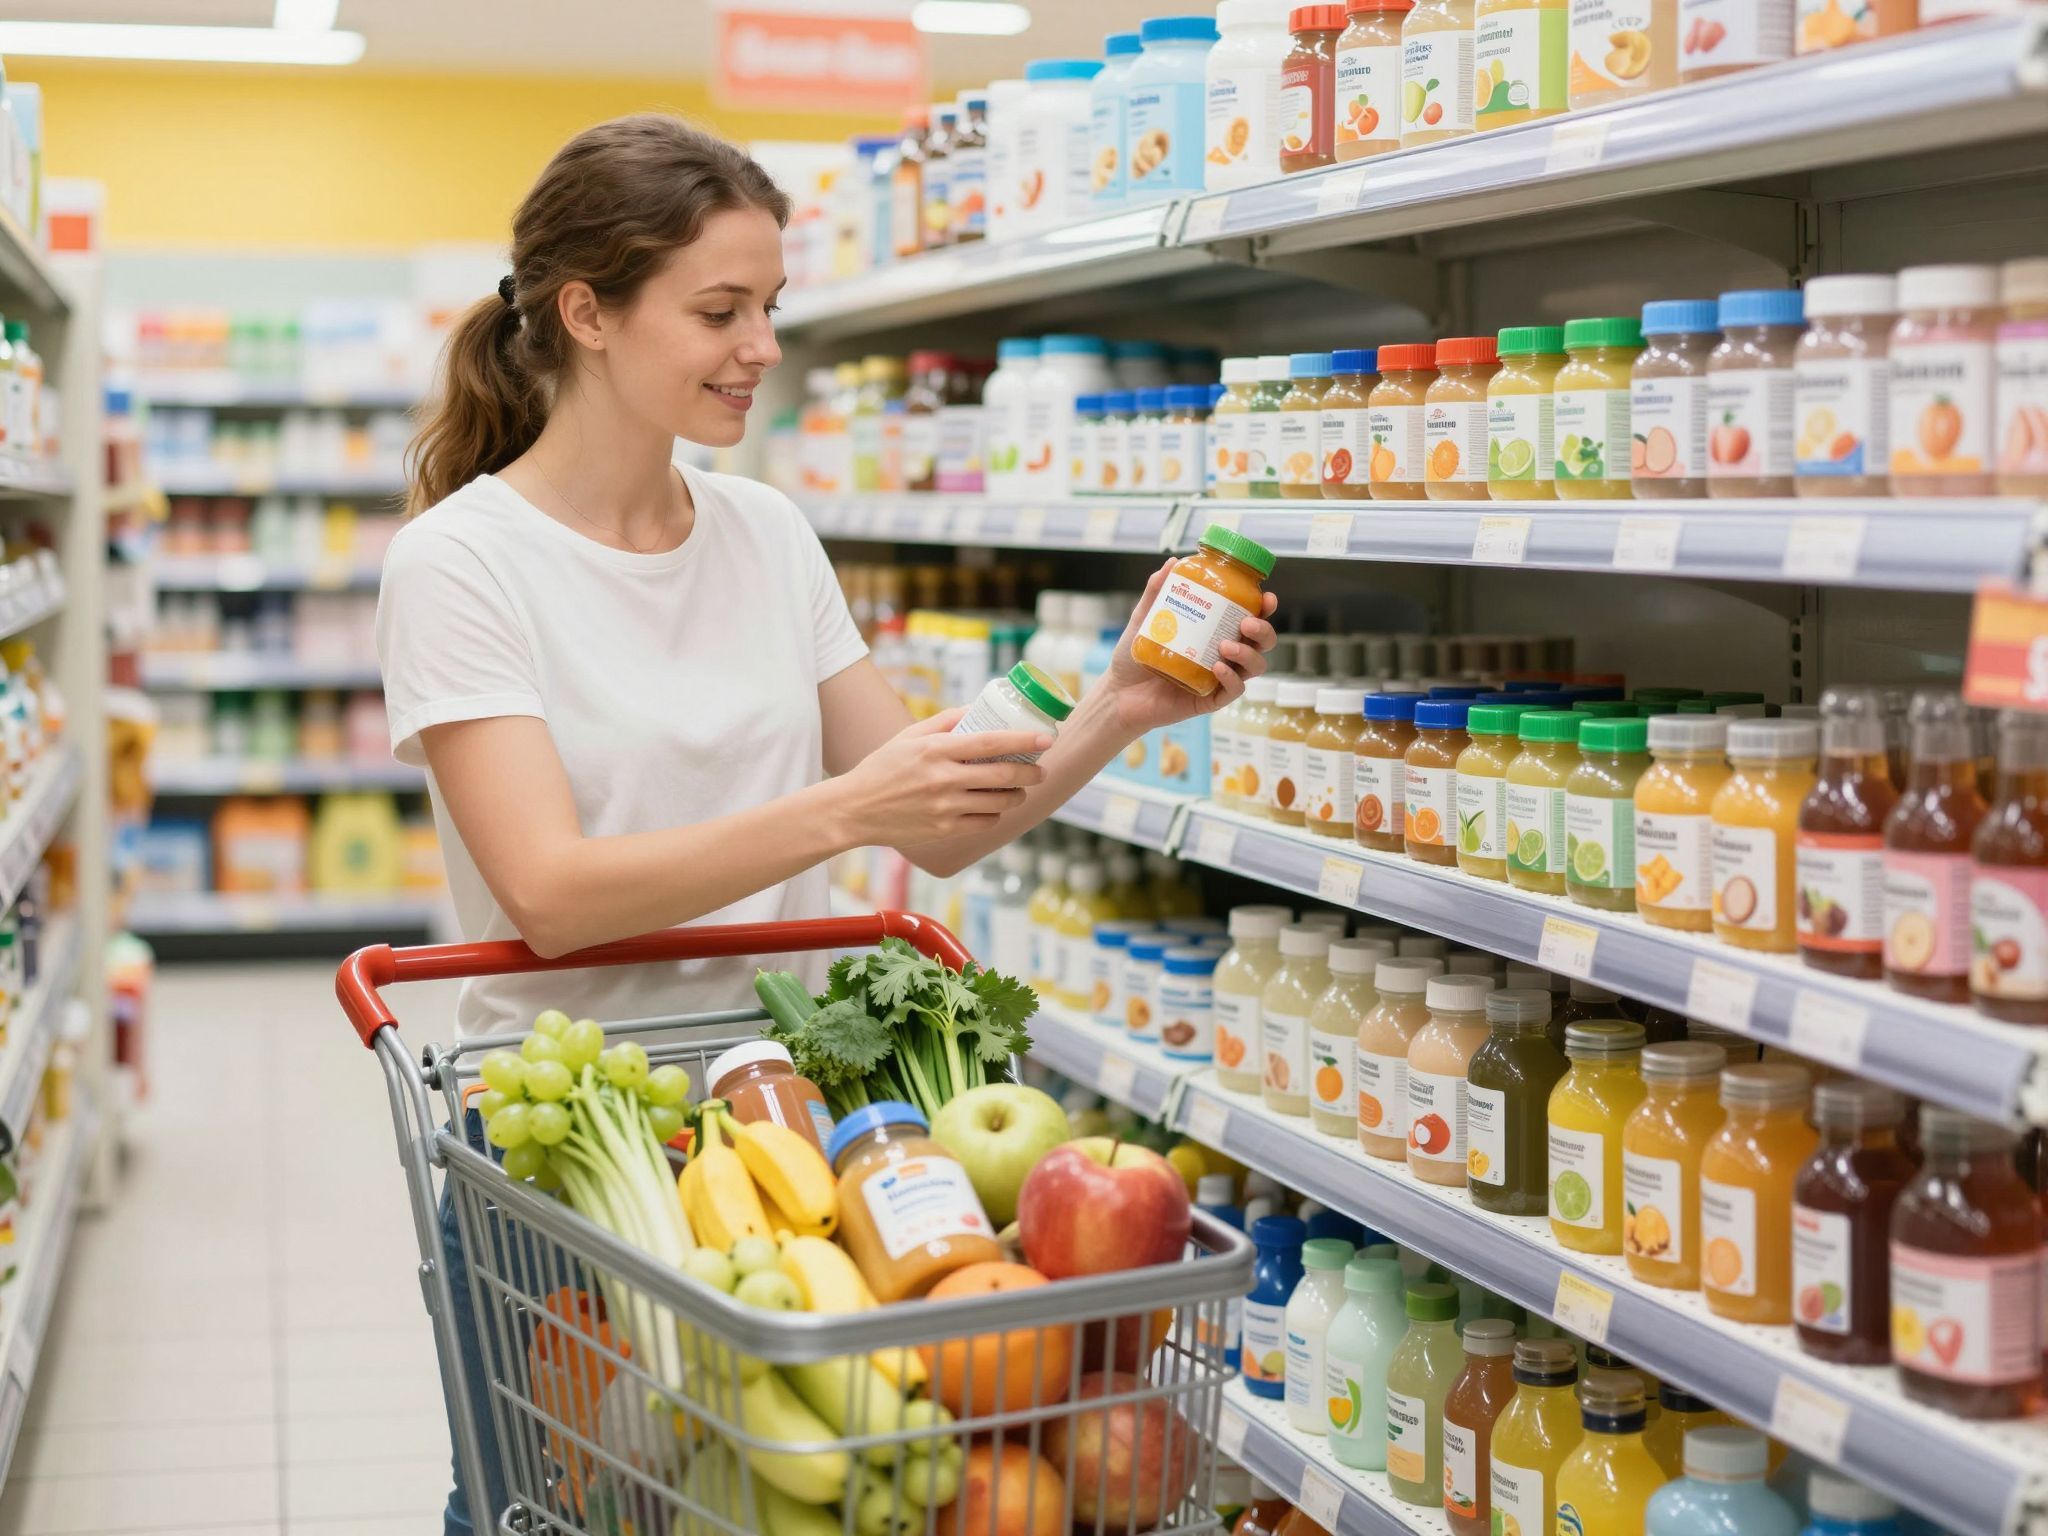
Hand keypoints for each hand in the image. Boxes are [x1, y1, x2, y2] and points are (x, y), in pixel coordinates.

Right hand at [829, 708, 1048, 848]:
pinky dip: (995, 814)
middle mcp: (943, 779)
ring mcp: (945, 807)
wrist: (855, 809)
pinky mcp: (944, 830)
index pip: (991, 742)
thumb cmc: (882, 768)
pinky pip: (984, 822)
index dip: (1023, 741)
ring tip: (1019, 789)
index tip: (1046, 739)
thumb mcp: (908, 736)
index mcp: (936, 750)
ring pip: (998, 802)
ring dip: (1016, 795)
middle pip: (1003, 776)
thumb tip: (978, 708)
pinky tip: (993, 806)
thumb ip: (944, 721)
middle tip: (1040, 769)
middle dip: (1030, 773)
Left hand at [1098, 559, 1278, 735]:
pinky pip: (1233, 691)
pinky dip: (1231, 679)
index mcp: (1214, 632)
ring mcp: (1218, 678)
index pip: (1249, 618)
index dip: (1264, 609)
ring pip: (1254, 667)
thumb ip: (1157, 590)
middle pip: (1261, 643)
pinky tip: (1218, 668)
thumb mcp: (1144, 618)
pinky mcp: (1210, 699)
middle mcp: (1223, 655)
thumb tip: (1173, 562)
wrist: (1117, 691)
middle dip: (1262, 630)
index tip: (1266, 598)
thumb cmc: (1133, 655)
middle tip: (1246, 623)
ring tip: (1227, 646)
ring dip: (1248, 654)